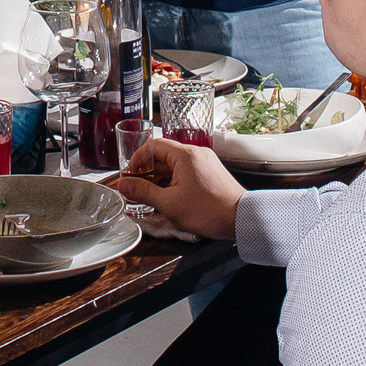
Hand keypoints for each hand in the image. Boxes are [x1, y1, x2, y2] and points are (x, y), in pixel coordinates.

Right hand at [113, 136, 243, 239]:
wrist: (241, 219)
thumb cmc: (208, 211)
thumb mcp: (169, 204)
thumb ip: (143, 191)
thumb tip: (124, 184)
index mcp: (185, 155)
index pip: (153, 146)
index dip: (137, 160)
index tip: (130, 175)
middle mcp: (196, 154)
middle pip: (163, 155)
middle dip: (148, 172)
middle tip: (137, 188)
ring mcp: (205, 163)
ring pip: (174, 165)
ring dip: (160, 178)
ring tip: (151, 195)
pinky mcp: (210, 173)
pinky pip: (186, 172)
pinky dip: (174, 181)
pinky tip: (169, 197)